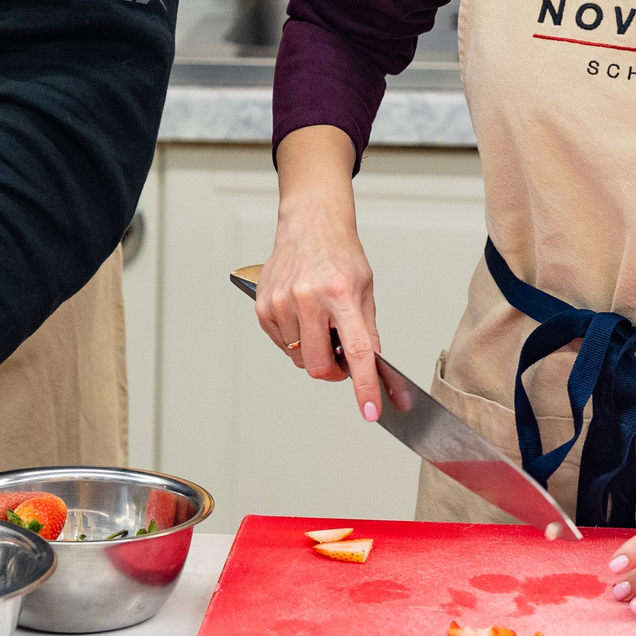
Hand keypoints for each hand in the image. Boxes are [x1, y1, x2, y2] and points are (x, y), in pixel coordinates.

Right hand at [258, 126, 384, 421]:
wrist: (310, 224)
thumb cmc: (339, 254)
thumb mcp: (366, 290)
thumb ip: (368, 332)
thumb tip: (372, 372)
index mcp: (341, 293)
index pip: (358, 351)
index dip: (366, 386)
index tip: (371, 410)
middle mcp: (308, 298)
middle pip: (318, 366)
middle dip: (332, 372)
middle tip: (341, 360)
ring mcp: (282, 302)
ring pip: (298, 358)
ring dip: (313, 351)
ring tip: (320, 322)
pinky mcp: (263, 306)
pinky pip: (281, 344)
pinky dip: (294, 340)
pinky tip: (302, 317)